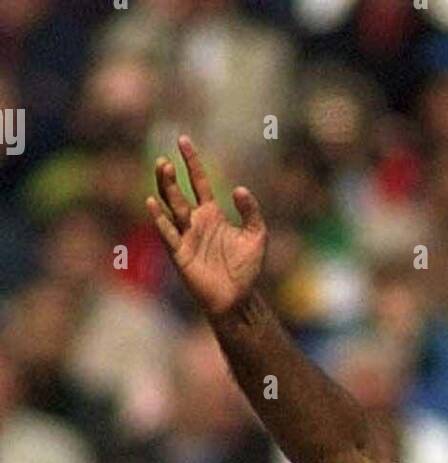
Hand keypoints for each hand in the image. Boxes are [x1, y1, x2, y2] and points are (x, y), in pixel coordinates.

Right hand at [146, 136, 266, 318]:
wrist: (238, 299)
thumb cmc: (246, 269)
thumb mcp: (257, 235)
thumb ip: (251, 211)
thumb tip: (239, 189)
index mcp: (211, 214)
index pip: (198, 181)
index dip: (191, 161)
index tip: (183, 140)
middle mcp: (195, 221)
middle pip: (178, 191)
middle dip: (171, 175)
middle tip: (166, 159)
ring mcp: (185, 236)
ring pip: (170, 206)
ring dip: (164, 188)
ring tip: (162, 168)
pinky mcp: (179, 253)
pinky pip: (167, 233)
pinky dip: (159, 218)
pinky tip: (152, 202)